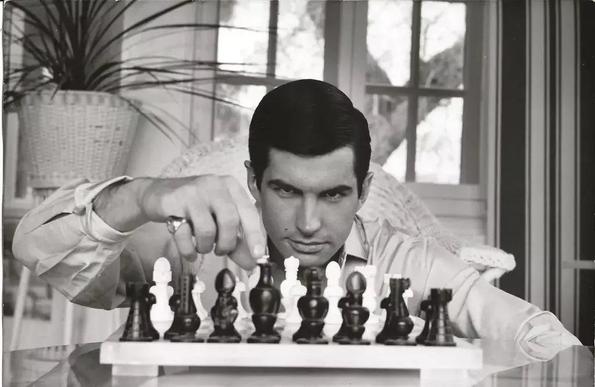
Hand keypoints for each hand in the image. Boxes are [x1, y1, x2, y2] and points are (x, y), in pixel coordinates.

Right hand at [95, 175, 265, 269]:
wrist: (156, 194)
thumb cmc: (194, 208)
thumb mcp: (217, 219)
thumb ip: (236, 240)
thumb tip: (252, 262)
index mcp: (230, 186)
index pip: (248, 212)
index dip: (254, 235)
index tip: (258, 254)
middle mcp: (214, 185)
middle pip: (230, 221)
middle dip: (227, 243)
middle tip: (221, 251)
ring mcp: (193, 192)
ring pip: (207, 230)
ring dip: (206, 247)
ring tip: (202, 246)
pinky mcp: (174, 202)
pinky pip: (185, 235)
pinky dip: (189, 250)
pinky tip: (190, 251)